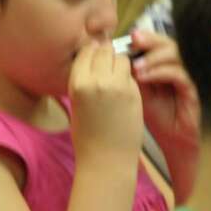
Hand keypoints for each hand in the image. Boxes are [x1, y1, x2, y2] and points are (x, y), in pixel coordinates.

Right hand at [68, 40, 143, 162]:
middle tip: (108, 70)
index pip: (86, 51)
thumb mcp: (76, 104)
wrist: (106, 160)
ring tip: (117, 82)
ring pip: (122, 59)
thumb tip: (93, 56)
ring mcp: (117, 86)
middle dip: (107, 56)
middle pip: (105, 50)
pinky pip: (132, 75)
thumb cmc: (87, 136)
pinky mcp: (134, 93)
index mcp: (77, 83)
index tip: (95, 61)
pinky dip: (130, 79)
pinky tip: (125, 94)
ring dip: (120, 65)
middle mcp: (96, 81)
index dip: (92, 54)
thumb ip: (84, 79)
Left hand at [129, 30, 199, 152]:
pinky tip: (144, 77)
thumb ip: (130, 74)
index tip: (124, 37)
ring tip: (134, 66)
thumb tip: (112, 55)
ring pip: (175, 55)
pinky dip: (160, 73)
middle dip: (150, 40)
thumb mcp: (138, 92)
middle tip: (133, 40)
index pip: (156, 42)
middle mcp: (177, 66)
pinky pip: (179, 74)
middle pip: (167, 43)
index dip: (142, 37)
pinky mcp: (192, 90)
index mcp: (164, 64)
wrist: (172, 140)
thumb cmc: (155, 116)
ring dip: (153, 58)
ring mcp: (186, 76)